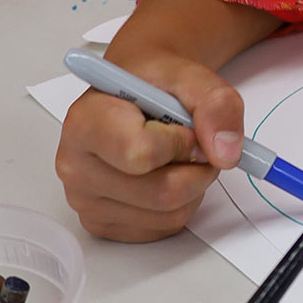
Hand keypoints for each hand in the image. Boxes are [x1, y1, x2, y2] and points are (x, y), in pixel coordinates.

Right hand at [55, 46, 246, 241]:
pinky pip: (163, 227)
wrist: (134, 91)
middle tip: (196, 142)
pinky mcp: (103, 224)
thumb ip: (216, 105)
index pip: (141, 154)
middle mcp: (76, 167)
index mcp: (85, 123)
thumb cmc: (152, 82)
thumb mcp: (191, 75)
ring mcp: (86, 201)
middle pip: (162, 193)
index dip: (180, 142)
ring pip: (169, 214)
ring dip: (194, 185)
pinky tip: (166, 174)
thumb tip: (227, 154)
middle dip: (197, 167)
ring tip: (178, 155)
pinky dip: (182, 204)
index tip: (185, 125)